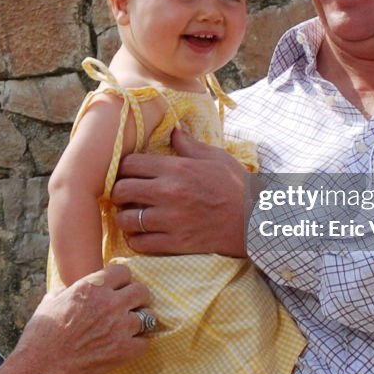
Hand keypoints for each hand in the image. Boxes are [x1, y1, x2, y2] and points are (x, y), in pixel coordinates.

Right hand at [0, 264, 149, 373]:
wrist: (42, 366)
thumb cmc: (42, 333)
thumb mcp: (52, 299)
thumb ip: (71, 290)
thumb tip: (74, 289)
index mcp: (92, 286)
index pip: (123, 271)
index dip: (121, 279)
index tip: (118, 287)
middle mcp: (109, 303)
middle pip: (142, 290)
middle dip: (137, 297)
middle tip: (130, 305)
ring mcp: (119, 327)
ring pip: (147, 316)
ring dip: (139, 321)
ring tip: (128, 327)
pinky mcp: (123, 350)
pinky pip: (145, 342)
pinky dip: (138, 344)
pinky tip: (127, 345)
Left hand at [111, 128, 248, 256]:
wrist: (255, 221)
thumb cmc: (236, 187)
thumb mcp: (216, 158)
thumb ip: (189, 145)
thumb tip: (173, 130)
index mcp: (177, 169)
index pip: (130, 164)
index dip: (124, 167)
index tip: (127, 173)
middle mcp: (169, 193)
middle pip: (121, 190)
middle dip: (118, 192)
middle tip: (124, 195)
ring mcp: (171, 220)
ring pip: (126, 219)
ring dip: (124, 218)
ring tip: (131, 215)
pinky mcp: (175, 242)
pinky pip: (140, 243)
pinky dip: (136, 240)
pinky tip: (141, 234)